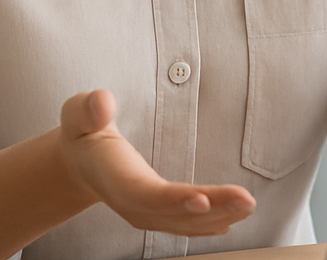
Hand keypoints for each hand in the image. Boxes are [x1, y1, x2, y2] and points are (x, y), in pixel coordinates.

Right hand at [57, 90, 255, 235]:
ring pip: (184, 221)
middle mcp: (130, 201)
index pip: (143, 192)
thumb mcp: (77, 114)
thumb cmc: (83, 130)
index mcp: (112, 176)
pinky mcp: (155, 212)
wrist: (79, 162)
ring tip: (249, 205)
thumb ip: (87, 108)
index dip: (171, 199)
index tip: (202, 199)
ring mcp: (143, 211)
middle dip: (212, 208)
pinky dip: (209, 224)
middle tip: (246, 200)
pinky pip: (184, 223)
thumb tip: (101, 102)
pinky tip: (232, 220)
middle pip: (172, 211)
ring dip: (220, 216)